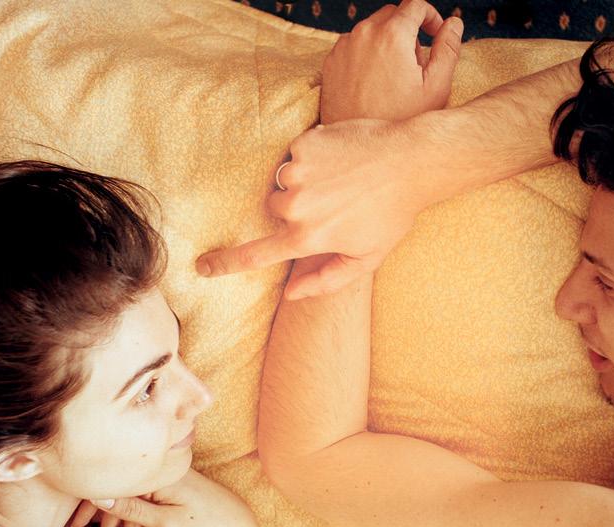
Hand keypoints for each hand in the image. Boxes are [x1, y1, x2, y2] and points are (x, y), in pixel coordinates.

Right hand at [89, 470, 260, 526]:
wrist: (238, 522)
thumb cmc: (206, 523)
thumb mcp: (165, 522)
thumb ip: (131, 510)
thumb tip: (98, 495)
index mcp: (156, 473)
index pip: (114, 485)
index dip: (91, 506)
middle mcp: (158, 472)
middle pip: (121, 496)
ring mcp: (163, 481)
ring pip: (134, 506)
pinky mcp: (169, 490)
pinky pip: (146, 507)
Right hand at [197, 118, 441, 298]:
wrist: (411, 162)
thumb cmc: (392, 214)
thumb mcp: (366, 257)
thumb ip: (327, 280)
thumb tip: (292, 294)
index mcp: (308, 238)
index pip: (256, 254)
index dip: (225, 263)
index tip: (202, 267)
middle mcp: (297, 206)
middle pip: (274, 208)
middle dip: (294, 207)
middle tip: (333, 201)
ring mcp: (298, 172)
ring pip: (283, 180)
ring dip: (302, 180)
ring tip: (339, 179)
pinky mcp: (304, 144)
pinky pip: (294, 153)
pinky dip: (312, 156)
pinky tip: (340, 159)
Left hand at [321, 0, 462, 122]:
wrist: (359, 149)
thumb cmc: (400, 121)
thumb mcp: (436, 87)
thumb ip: (448, 48)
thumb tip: (453, 24)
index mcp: (392, 34)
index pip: (415, 5)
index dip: (430, 17)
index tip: (435, 35)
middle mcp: (363, 33)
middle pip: (391, 14)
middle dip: (408, 29)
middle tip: (416, 61)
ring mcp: (343, 47)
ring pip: (370, 29)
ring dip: (386, 41)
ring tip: (395, 76)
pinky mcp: (330, 63)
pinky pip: (352, 46)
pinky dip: (366, 54)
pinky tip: (375, 82)